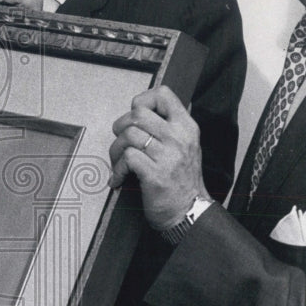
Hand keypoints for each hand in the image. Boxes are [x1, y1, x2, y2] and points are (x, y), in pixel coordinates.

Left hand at [109, 85, 210, 229]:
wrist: (189, 211)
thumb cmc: (182, 180)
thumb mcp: (184, 145)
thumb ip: (167, 126)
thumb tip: (138, 111)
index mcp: (186, 127)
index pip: (163, 94)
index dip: (142, 100)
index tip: (135, 115)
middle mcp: (178, 138)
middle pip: (137, 114)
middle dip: (121, 127)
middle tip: (122, 141)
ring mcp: (168, 156)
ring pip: (128, 135)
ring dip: (115, 150)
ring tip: (119, 161)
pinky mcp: (155, 174)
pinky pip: (126, 159)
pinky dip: (117, 169)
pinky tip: (119, 177)